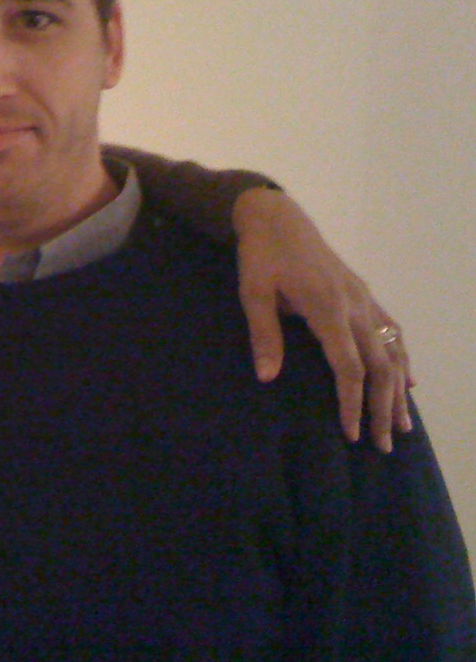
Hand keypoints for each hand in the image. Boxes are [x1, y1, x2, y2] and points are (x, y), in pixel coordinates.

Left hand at [232, 187, 412, 451]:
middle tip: (383, 446)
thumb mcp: (252, 292)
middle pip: (379, 365)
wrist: (276, 216)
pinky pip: (391, 331)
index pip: (349, 367)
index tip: (352, 434)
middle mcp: (355, 304)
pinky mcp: (363, 293)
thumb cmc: (260, 254)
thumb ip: (263, 334)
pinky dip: (402, 358)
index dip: (352, 402)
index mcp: (328, 307)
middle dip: (382, 408)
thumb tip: (267, 377)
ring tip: (403, 425)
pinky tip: (408, 381)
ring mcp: (364, 298)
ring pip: (393, 350)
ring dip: (398, 390)